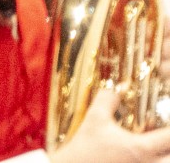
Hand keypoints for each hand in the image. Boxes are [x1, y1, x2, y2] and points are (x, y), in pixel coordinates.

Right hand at [51, 87, 169, 162]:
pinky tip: (148, 156)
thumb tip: (117, 88)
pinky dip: (157, 160)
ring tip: (161, 148)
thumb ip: (108, 100)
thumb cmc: (83, 151)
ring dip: (166, 155)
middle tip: (165, 137)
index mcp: (141, 148)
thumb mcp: (94, 119)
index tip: (168, 121)